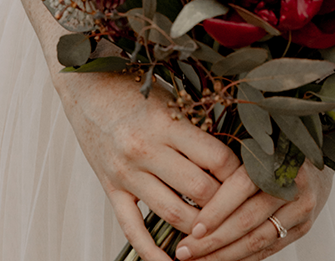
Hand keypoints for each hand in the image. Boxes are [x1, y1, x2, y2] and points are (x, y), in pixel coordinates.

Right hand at [53, 69, 240, 260]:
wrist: (87, 89)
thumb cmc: (133, 90)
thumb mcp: (170, 100)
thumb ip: (196, 128)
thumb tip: (233, 158)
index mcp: (166, 123)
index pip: (216, 158)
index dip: (238, 173)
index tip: (248, 178)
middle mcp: (146, 149)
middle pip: (199, 190)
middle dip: (222, 203)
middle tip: (236, 206)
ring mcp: (127, 173)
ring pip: (173, 214)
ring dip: (197, 228)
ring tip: (212, 231)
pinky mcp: (110, 189)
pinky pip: (133, 230)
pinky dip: (153, 252)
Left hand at [174, 161, 333, 260]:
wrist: (318, 161)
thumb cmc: (277, 148)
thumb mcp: (256, 142)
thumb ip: (230, 159)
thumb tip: (190, 183)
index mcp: (277, 156)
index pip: (242, 186)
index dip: (217, 209)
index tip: (193, 227)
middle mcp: (293, 183)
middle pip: (248, 219)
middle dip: (213, 240)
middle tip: (184, 250)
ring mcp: (301, 208)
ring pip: (257, 240)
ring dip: (224, 255)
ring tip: (197, 260)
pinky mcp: (303, 227)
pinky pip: (269, 248)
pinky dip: (243, 258)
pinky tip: (222, 260)